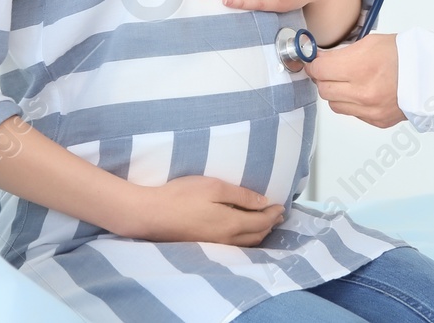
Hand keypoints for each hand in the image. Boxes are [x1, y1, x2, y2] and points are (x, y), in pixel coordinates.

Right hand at [115, 176, 284, 245]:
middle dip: (269, 225)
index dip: (273, 214)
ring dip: (259, 234)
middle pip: (256, 236)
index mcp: (232, 224)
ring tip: (264, 224)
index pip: (261, 221)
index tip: (282, 206)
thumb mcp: (214, 187)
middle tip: (277, 215)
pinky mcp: (204, 245)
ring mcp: (214, 245)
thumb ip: (241, 196)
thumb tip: (264, 202)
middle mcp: (226, 239)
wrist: (151, 215)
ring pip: (245, 243)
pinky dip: (245, 239)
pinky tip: (241, 232)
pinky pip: (234, 245)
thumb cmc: (182, 196)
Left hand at [303, 33, 403, 127]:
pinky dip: (352, 103)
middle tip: (329, 69)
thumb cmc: (406, 55)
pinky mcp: (376, 120)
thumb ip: (343, 53)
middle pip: (323, 89)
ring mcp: (370, 109)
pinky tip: (363, 91)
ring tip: (348, 81)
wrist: (432, 75)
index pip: (319, 70)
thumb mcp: (370, 42)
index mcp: (361, 67)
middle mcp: (363, 92)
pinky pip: (352, 113)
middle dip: (322, 78)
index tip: (315, 60)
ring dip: (336, 92)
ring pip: (334, 104)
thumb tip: (322, 59)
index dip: (314, 63)